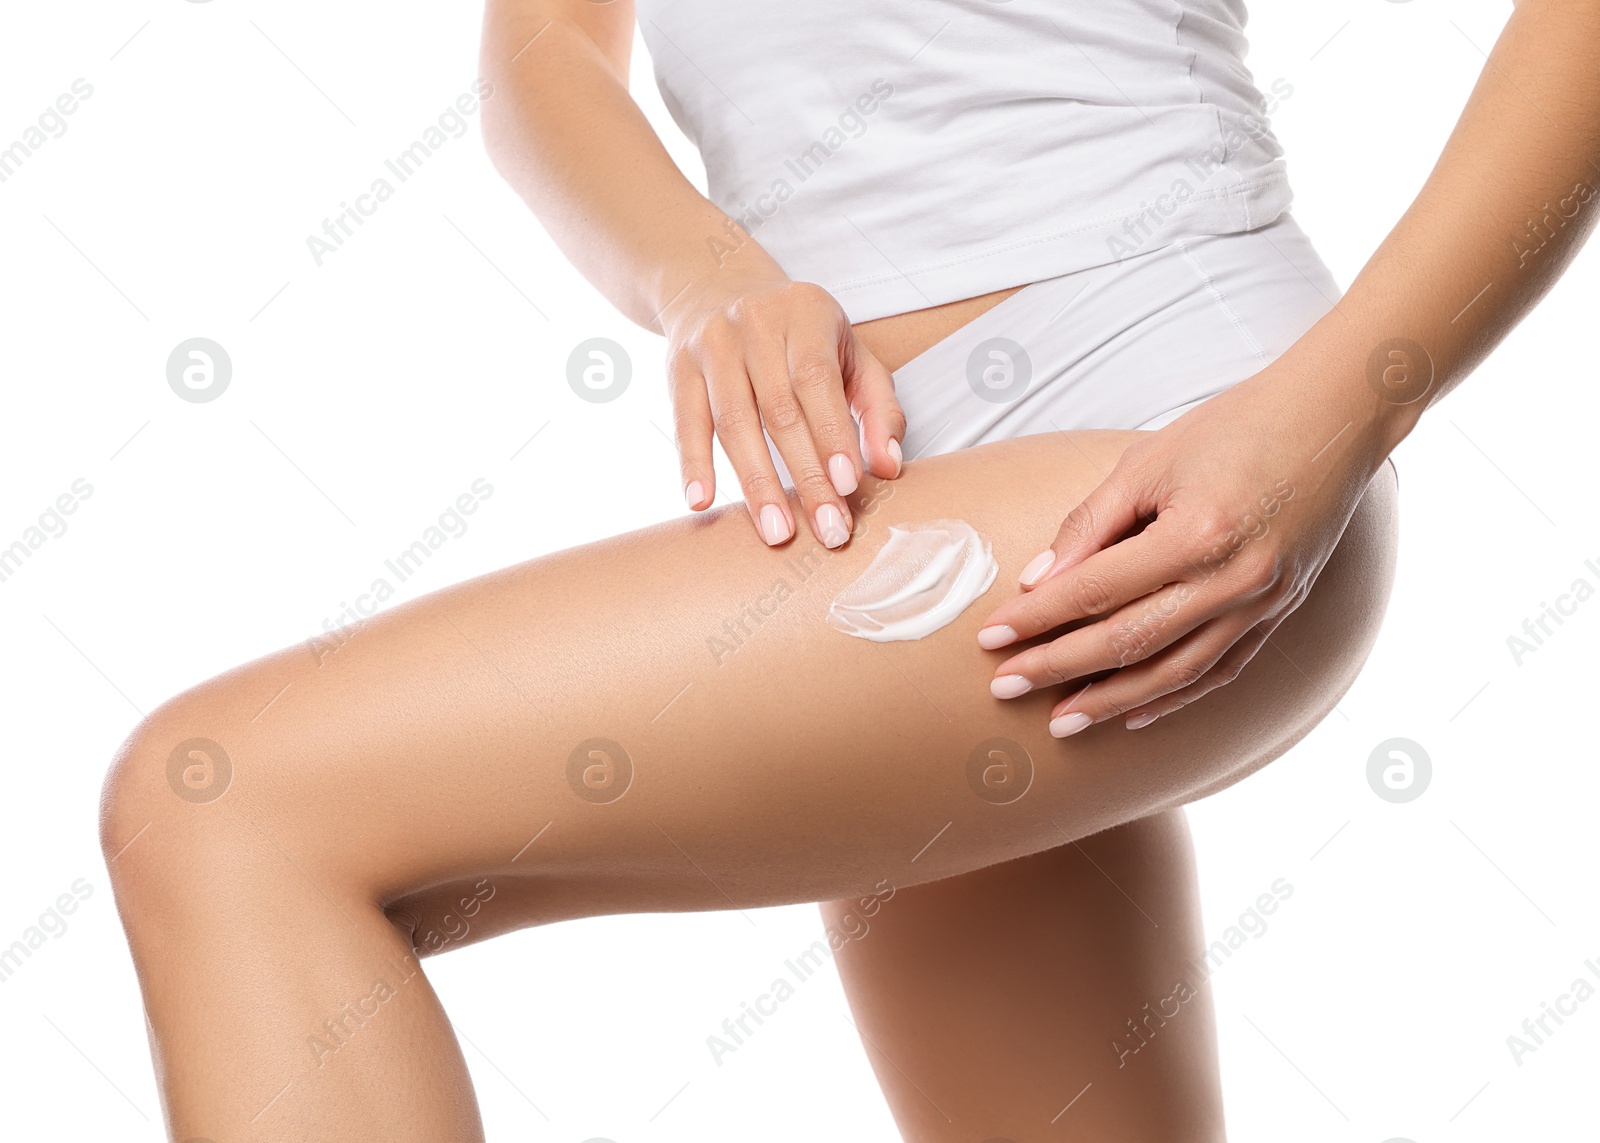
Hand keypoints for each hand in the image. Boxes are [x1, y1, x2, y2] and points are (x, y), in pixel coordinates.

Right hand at [661, 270, 904, 547]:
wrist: (719, 286)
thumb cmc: (798, 334)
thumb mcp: (849, 352)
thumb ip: (878, 406)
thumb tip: (887, 465)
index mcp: (806, 314)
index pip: (818, 380)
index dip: (832, 434)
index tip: (847, 486)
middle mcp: (754, 325)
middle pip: (780, 410)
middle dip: (805, 476)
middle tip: (827, 529)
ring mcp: (712, 346)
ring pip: (734, 423)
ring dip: (756, 483)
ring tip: (777, 531)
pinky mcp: (679, 369)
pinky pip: (686, 423)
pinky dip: (693, 464)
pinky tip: (701, 501)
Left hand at [976, 367, 1387, 736]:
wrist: (1333, 420)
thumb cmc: (1235, 428)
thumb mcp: (1148, 461)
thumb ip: (1090, 523)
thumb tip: (1037, 581)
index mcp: (1195, 534)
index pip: (1094, 592)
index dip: (1036, 619)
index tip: (991, 639)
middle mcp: (1233, 580)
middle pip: (1127, 642)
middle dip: (1058, 669)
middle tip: (1004, 687)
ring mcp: (1262, 604)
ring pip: (1173, 673)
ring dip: (1111, 702)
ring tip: (1060, 721)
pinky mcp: (1280, 612)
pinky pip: (1220, 671)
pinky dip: (1173, 698)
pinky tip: (1133, 714)